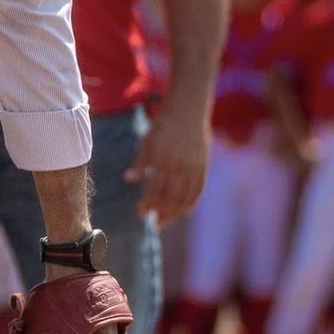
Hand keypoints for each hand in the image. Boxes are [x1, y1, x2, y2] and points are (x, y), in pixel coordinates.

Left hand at [126, 102, 210, 223]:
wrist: (189, 109)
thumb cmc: (163, 125)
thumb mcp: (147, 141)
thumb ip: (139, 162)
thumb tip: (129, 180)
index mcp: (164, 160)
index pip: (155, 190)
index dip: (148, 205)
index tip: (141, 214)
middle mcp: (180, 166)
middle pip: (171, 198)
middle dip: (162, 213)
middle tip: (154, 223)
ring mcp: (194, 167)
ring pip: (186, 197)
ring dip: (175, 212)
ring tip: (165, 220)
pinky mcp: (203, 166)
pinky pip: (198, 190)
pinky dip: (191, 203)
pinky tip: (183, 211)